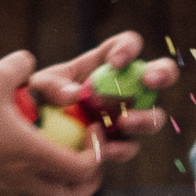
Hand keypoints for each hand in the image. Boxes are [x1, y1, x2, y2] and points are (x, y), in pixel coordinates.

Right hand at [0, 52, 105, 195]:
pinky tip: (35, 147)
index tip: (91, 127)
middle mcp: (24, 175)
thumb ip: (19, 64)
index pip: (82, 168)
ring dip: (68, 183)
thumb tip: (29, 61)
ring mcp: (9, 182)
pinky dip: (44, 175)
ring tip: (69, 154)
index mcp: (32, 154)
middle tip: (93, 156)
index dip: (97, 152)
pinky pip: (30, 187)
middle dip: (90, 182)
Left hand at [28, 31, 179, 155]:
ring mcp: (126, 118)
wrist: (34, 138)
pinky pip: (129, 147)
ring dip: (145, 119)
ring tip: (127, 122)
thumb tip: (74, 95)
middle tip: (150, 81)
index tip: (116, 63)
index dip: (129, 49)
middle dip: (162, 74)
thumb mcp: (39, 86)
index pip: (128, 45)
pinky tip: (107, 151)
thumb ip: (51, 85)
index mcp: (105, 64)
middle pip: (159, 75)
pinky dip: (121, 150)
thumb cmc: (40, 99)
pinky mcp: (118, 145)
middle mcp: (125, 89)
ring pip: (153, 117)